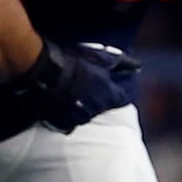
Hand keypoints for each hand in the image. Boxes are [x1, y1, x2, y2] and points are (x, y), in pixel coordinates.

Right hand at [15, 39, 139, 132]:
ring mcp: (81, 118)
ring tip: (70, 94)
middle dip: (97, 99)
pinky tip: (60, 104)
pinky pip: (69, 123)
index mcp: (109, 94)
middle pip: (103, 107)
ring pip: (86, 115)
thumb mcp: (98, 57)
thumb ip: (118, 63)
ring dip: (82, 107)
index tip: (109, 87)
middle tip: (84, 88)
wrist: (46, 73)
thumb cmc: (73, 62)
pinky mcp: (64, 123)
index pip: (121, 99)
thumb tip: (136, 66)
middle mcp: (98, 109)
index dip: (115, 92)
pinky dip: (67, 115)